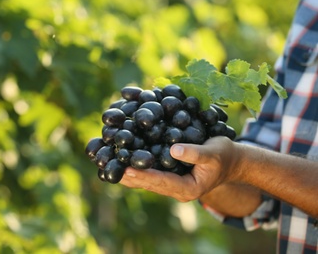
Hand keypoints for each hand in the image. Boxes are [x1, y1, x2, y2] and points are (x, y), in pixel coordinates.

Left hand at [120, 136, 241, 201]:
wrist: (230, 161)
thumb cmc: (224, 156)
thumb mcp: (214, 153)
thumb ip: (196, 153)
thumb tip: (174, 150)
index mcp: (188, 189)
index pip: (161, 182)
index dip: (143, 175)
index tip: (125, 170)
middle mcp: (177, 190)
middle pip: (149, 183)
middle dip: (129, 176)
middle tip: (109, 167)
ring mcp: (172, 185)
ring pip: (147, 180)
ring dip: (129, 173)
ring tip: (109, 164)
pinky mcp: (169, 177)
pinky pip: (150, 174)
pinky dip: (137, 167)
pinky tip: (122, 160)